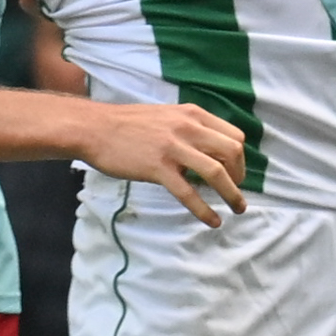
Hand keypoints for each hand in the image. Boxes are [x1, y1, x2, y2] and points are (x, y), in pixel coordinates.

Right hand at [86, 101, 248, 225]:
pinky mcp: (158, 168)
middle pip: (232, 152)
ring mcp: (173, 148)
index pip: (234, 135)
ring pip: (216, 172)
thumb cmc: (127, 125)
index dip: (240, 157)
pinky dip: (205, 210)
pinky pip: (188, 193)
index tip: (235, 172)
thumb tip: (206, 151)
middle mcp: (188, 128)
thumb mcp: (166, 116)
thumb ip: (188, 129)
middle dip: (240, 175)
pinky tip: (212, 221)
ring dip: (232, 194)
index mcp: (192, 114)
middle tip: (236, 191)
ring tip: (237, 209)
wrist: (95, 129)